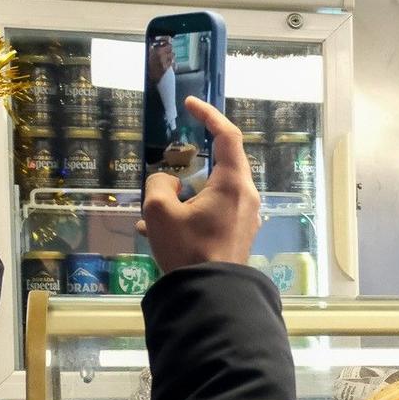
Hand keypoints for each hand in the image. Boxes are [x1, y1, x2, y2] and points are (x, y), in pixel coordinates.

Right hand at [136, 98, 261, 273]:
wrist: (212, 294)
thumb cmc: (188, 249)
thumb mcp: (158, 212)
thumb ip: (159, 184)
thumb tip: (168, 183)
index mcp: (234, 184)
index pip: (228, 136)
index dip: (210, 115)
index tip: (191, 105)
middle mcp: (247, 196)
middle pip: (221, 165)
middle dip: (191, 163)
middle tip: (169, 165)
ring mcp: (246, 216)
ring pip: (212, 192)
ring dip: (183, 195)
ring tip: (152, 211)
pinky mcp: (240, 233)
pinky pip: (213, 212)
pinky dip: (189, 212)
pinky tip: (157, 230)